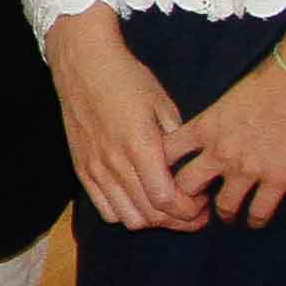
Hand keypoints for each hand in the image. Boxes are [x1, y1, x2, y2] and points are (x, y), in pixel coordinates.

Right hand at [46, 12, 206, 233]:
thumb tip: (191, 170)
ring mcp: (95, 169)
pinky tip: (140, 201)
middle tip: (195, 213)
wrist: (83, 64)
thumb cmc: (127, 79)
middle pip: (150, 215)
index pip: (166, 200)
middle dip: (179, 221)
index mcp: (140, 146)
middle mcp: (115, 164)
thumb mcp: (163, 104)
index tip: (203, 203)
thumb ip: (177, 142)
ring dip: (153, 220)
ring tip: (168, 209)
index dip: (189, 210)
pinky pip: (105, 210)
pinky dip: (127, 214)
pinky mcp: (82, 170)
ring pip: (128, 218)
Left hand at [158, 30, 285, 229]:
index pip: (165, 155)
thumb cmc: (270, 78)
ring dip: (224, 214)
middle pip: (186, 187)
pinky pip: (259, 211)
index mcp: (204, 127)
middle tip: (194, 205)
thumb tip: (212, 130)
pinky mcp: (277, 178)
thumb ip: (215, 119)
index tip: (166, 176)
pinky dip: (256, 220)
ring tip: (228, 216)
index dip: (160, 168)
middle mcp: (219, 152)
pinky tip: (256, 220)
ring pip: (223, 206)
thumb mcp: (228, 97)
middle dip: (186, 199)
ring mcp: (247, 168)